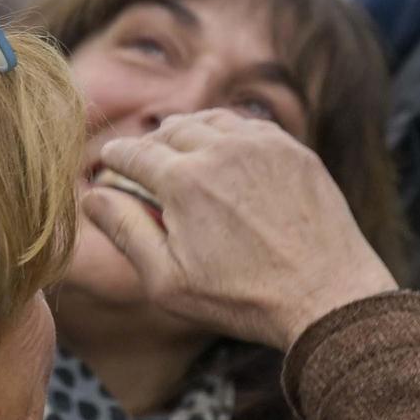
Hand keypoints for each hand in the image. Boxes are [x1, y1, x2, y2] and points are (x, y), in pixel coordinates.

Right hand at [79, 108, 394, 351]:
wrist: (328, 296)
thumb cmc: (243, 299)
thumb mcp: (168, 281)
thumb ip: (125, 232)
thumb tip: (91, 197)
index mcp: (182, 180)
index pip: (133, 153)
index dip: (115, 159)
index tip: (109, 164)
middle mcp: (220, 149)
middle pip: (169, 130)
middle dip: (151, 145)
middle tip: (145, 164)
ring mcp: (261, 144)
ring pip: (209, 121)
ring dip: (190, 134)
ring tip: (183, 156)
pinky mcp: (293, 149)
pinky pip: (248, 127)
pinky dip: (228, 135)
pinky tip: (226, 156)